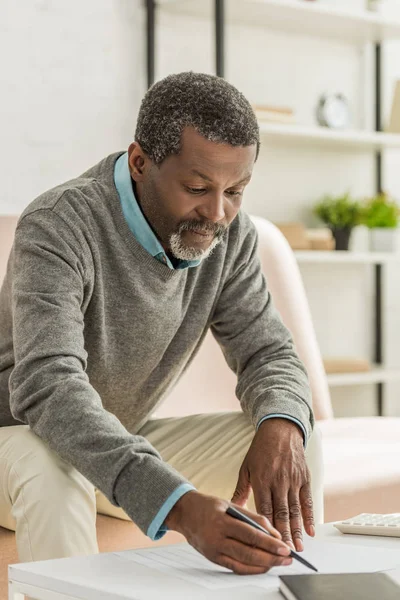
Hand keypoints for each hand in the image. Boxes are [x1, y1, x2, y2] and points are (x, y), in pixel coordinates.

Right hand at [165, 490, 292, 574]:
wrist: (184, 513)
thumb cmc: (208, 506)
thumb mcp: (229, 504)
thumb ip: (251, 517)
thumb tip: (272, 533)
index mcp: (222, 522)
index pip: (250, 535)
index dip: (269, 543)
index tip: (285, 547)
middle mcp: (217, 539)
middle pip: (248, 553)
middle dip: (271, 558)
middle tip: (287, 559)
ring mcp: (214, 551)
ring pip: (243, 564)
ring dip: (264, 565)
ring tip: (278, 563)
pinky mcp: (213, 559)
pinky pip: (235, 568)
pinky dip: (251, 569)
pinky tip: (263, 566)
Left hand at [231, 418, 313, 551]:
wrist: (280, 430)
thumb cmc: (260, 450)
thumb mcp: (246, 467)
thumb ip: (241, 490)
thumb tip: (232, 508)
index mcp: (261, 479)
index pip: (264, 509)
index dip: (267, 528)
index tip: (267, 544)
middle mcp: (278, 481)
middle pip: (281, 513)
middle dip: (284, 535)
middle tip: (286, 553)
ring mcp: (293, 479)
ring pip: (296, 509)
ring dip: (298, 530)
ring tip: (299, 546)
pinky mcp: (304, 477)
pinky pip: (308, 500)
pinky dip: (310, 515)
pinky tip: (311, 530)